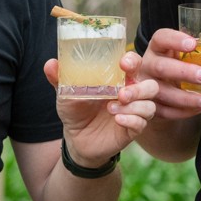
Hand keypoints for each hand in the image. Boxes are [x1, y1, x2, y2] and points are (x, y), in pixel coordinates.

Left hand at [42, 59, 158, 167]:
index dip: (133, 61)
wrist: (76, 139)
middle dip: (139, 88)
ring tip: (111, 108)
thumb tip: (50, 64)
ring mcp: (133, 112)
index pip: (134, 64)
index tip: (123, 64)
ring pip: (149, 105)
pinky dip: (131, 120)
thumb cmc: (75, 110)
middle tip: (121, 93)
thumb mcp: (66, 93)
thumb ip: (60, 78)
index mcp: (118, 79)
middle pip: (150, 85)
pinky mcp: (132, 129)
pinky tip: (117, 120)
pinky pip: (142, 123)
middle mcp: (130, 93)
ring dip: (134, 105)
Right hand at [128, 28, 200, 123]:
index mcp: (158, 47)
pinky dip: (183, 112)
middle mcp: (147, 64)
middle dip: (184, 72)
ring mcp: (145, 86)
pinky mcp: (148, 104)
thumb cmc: (178, 64)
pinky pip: (164, 111)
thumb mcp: (186, 54)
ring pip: (162, 92)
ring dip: (187, 98)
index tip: (193, 44)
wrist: (160, 87)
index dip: (175, 40)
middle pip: (161, 67)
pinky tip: (198, 109)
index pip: (162, 38)